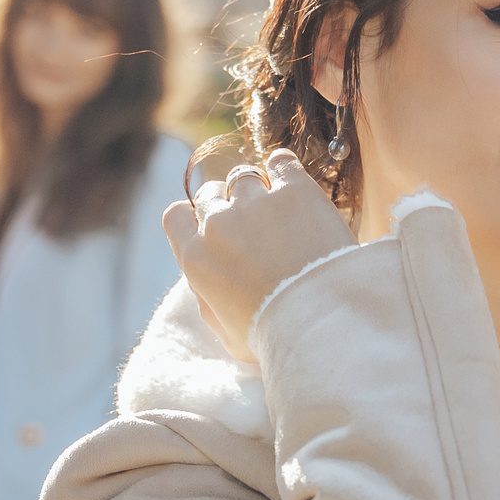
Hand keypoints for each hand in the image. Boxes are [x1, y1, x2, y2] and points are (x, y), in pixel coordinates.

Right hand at [162, 150, 355, 361]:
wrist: (323, 321)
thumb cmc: (276, 338)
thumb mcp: (227, 335)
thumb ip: (209, 302)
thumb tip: (203, 283)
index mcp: (196, 258)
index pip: (176, 217)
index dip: (193, 217)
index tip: (210, 225)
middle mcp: (218, 223)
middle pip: (210, 193)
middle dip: (226, 205)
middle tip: (252, 223)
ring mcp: (255, 202)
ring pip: (243, 177)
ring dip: (256, 189)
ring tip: (278, 207)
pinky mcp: (294, 190)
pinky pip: (281, 162)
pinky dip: (283, 168)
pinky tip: (292, 181)